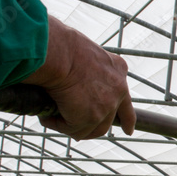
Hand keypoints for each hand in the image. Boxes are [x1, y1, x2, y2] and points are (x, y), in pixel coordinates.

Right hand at [22, 16, 136, 138]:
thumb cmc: (61, 44)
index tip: (129, 129)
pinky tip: (47, 118)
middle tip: (84, 131)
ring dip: (73, 126)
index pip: (125, 96)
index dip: (126, 117)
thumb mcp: (82, 52)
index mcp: (117, 68)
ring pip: (93, 128)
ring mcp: (108, 104)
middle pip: (113, 117)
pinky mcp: (92, 117)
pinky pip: (73, 129)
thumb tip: (67, 75)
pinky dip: (59, 125)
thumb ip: (83, 68)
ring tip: (55, 119)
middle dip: (99, 125)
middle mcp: (118, 88)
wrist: (59, 53)